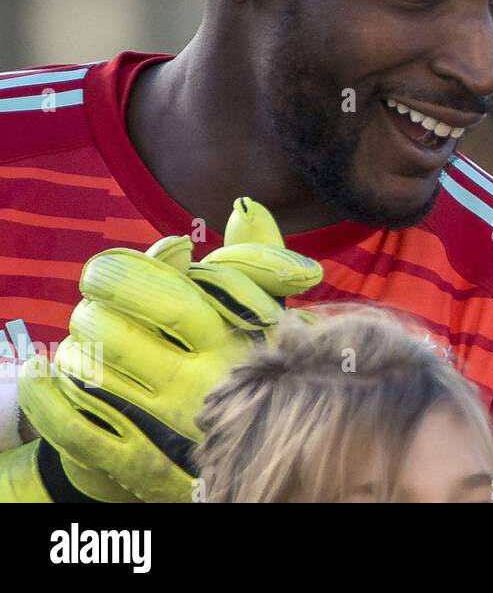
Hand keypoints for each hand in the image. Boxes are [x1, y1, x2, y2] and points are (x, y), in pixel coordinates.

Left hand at [16, 198, 320, 501]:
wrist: (272, 463)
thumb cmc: (266, 374)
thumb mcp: (273, 316)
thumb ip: (257, 258)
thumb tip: (243, 205)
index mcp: (236, 340)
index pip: (169, 294)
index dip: (127, 274)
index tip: (110, 270)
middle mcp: (204, 381)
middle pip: (116, 330)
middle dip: (91, 308)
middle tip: (93, 303)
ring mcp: (169, 426)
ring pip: (91, 373)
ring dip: (73, 350)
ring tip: (83, 344)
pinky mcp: (140, 466)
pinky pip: (74, 429)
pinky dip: (46, 398)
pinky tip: (41, 376)